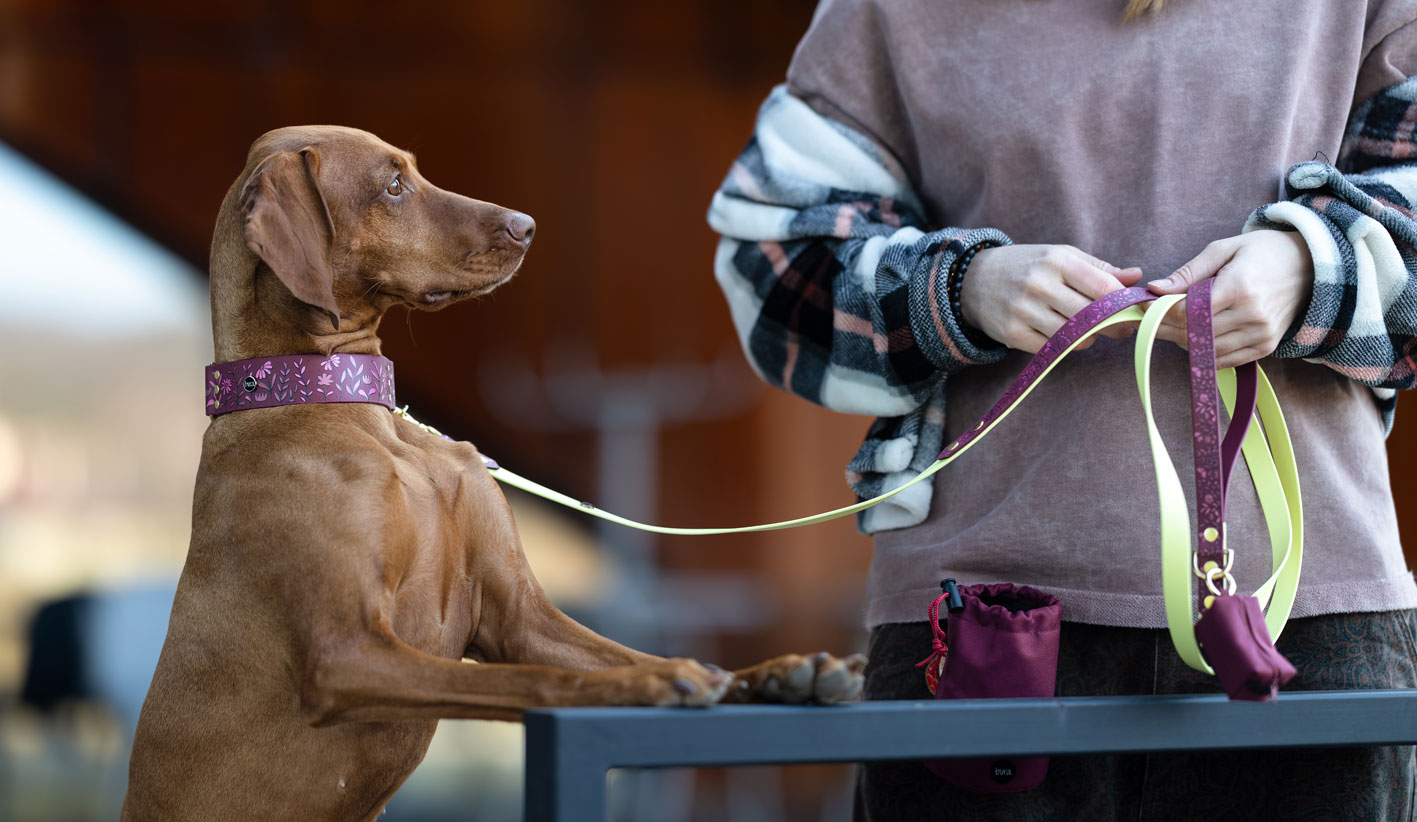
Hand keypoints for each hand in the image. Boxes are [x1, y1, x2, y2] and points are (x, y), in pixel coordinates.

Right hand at [959, 244, 1143, 352]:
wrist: (973, 280)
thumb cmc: (1028, 266)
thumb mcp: (1062, 257)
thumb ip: (1100, 269)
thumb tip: (1137, 276)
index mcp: (1056, 261)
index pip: (1102, 287)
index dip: (1123, 303)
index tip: (1133, 311)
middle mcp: (1039, 285)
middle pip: (1091, 316)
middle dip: (1111, 325)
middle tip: (1120, 328)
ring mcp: (1023, 311)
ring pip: (1074, 337)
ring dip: (1089, 338)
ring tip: (1089, 331)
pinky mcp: (1012, 334)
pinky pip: (1052, 350)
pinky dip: (1065, 347)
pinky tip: (1065, 337)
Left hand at [1147, 230, 1313, 368]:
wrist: (1310, 265)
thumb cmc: (1262, 252)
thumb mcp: (1223, 250)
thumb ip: (1188, 272)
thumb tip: (1154, 288)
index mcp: (1239, 287)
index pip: (1188, 312)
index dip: (1160, 311)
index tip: (1145, 305)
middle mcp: (1252, 315)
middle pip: (1194, 333)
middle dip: (1166, 327)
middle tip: (1150, 319)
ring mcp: (1261, 334)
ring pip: (1206, 351)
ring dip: (1183, 341)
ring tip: (1173, 325)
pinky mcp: (1266, 347)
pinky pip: (1225, 360)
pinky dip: (1204, 352)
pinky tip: (1196, 336)